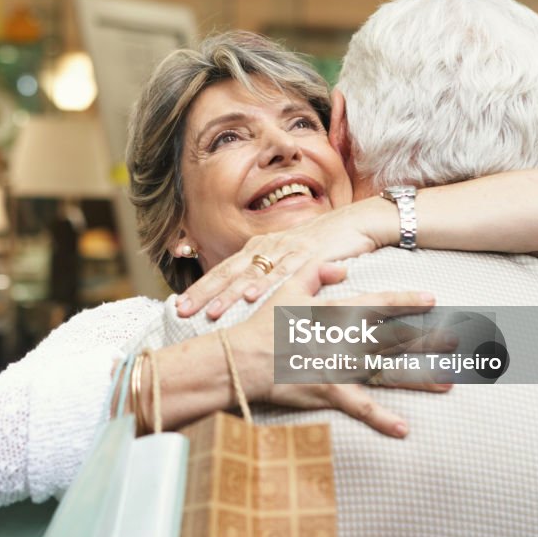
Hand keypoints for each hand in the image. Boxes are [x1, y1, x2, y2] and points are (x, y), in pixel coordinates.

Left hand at [177, 198, 394, 318]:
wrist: (359, 223)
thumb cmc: (324, 246)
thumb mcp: (291, 261)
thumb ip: (270, 276)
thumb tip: (246, 298)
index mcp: (260, 248)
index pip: (224, 270)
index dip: (200, 288)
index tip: (177, 306)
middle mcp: (268, 247)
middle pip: (229, 272)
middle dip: (204, 293)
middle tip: (181, 311)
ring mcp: (287, 250)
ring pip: (252, 275)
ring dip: (230, 294)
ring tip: (210, 313)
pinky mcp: (309, 256)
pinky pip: (284, 273)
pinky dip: (267, 286)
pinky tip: (251, 298)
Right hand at [226, 260, 445, 438]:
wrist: (240, 359)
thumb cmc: (262, 323)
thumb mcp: (286, 289)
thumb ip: (316, 272)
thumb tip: (344, 267)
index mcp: (335, 311)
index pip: (379, 303)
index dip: (407, 301)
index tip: (433, 300)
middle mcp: (344, 337)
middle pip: (394, 338)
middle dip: (428, 339)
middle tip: (460, 343)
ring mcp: (339, 365)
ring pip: (386, 371)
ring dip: (419, 377)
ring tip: (450, 382)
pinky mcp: (329, 391)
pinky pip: (359, 407)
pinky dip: (381, 420)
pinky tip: (404, 429)